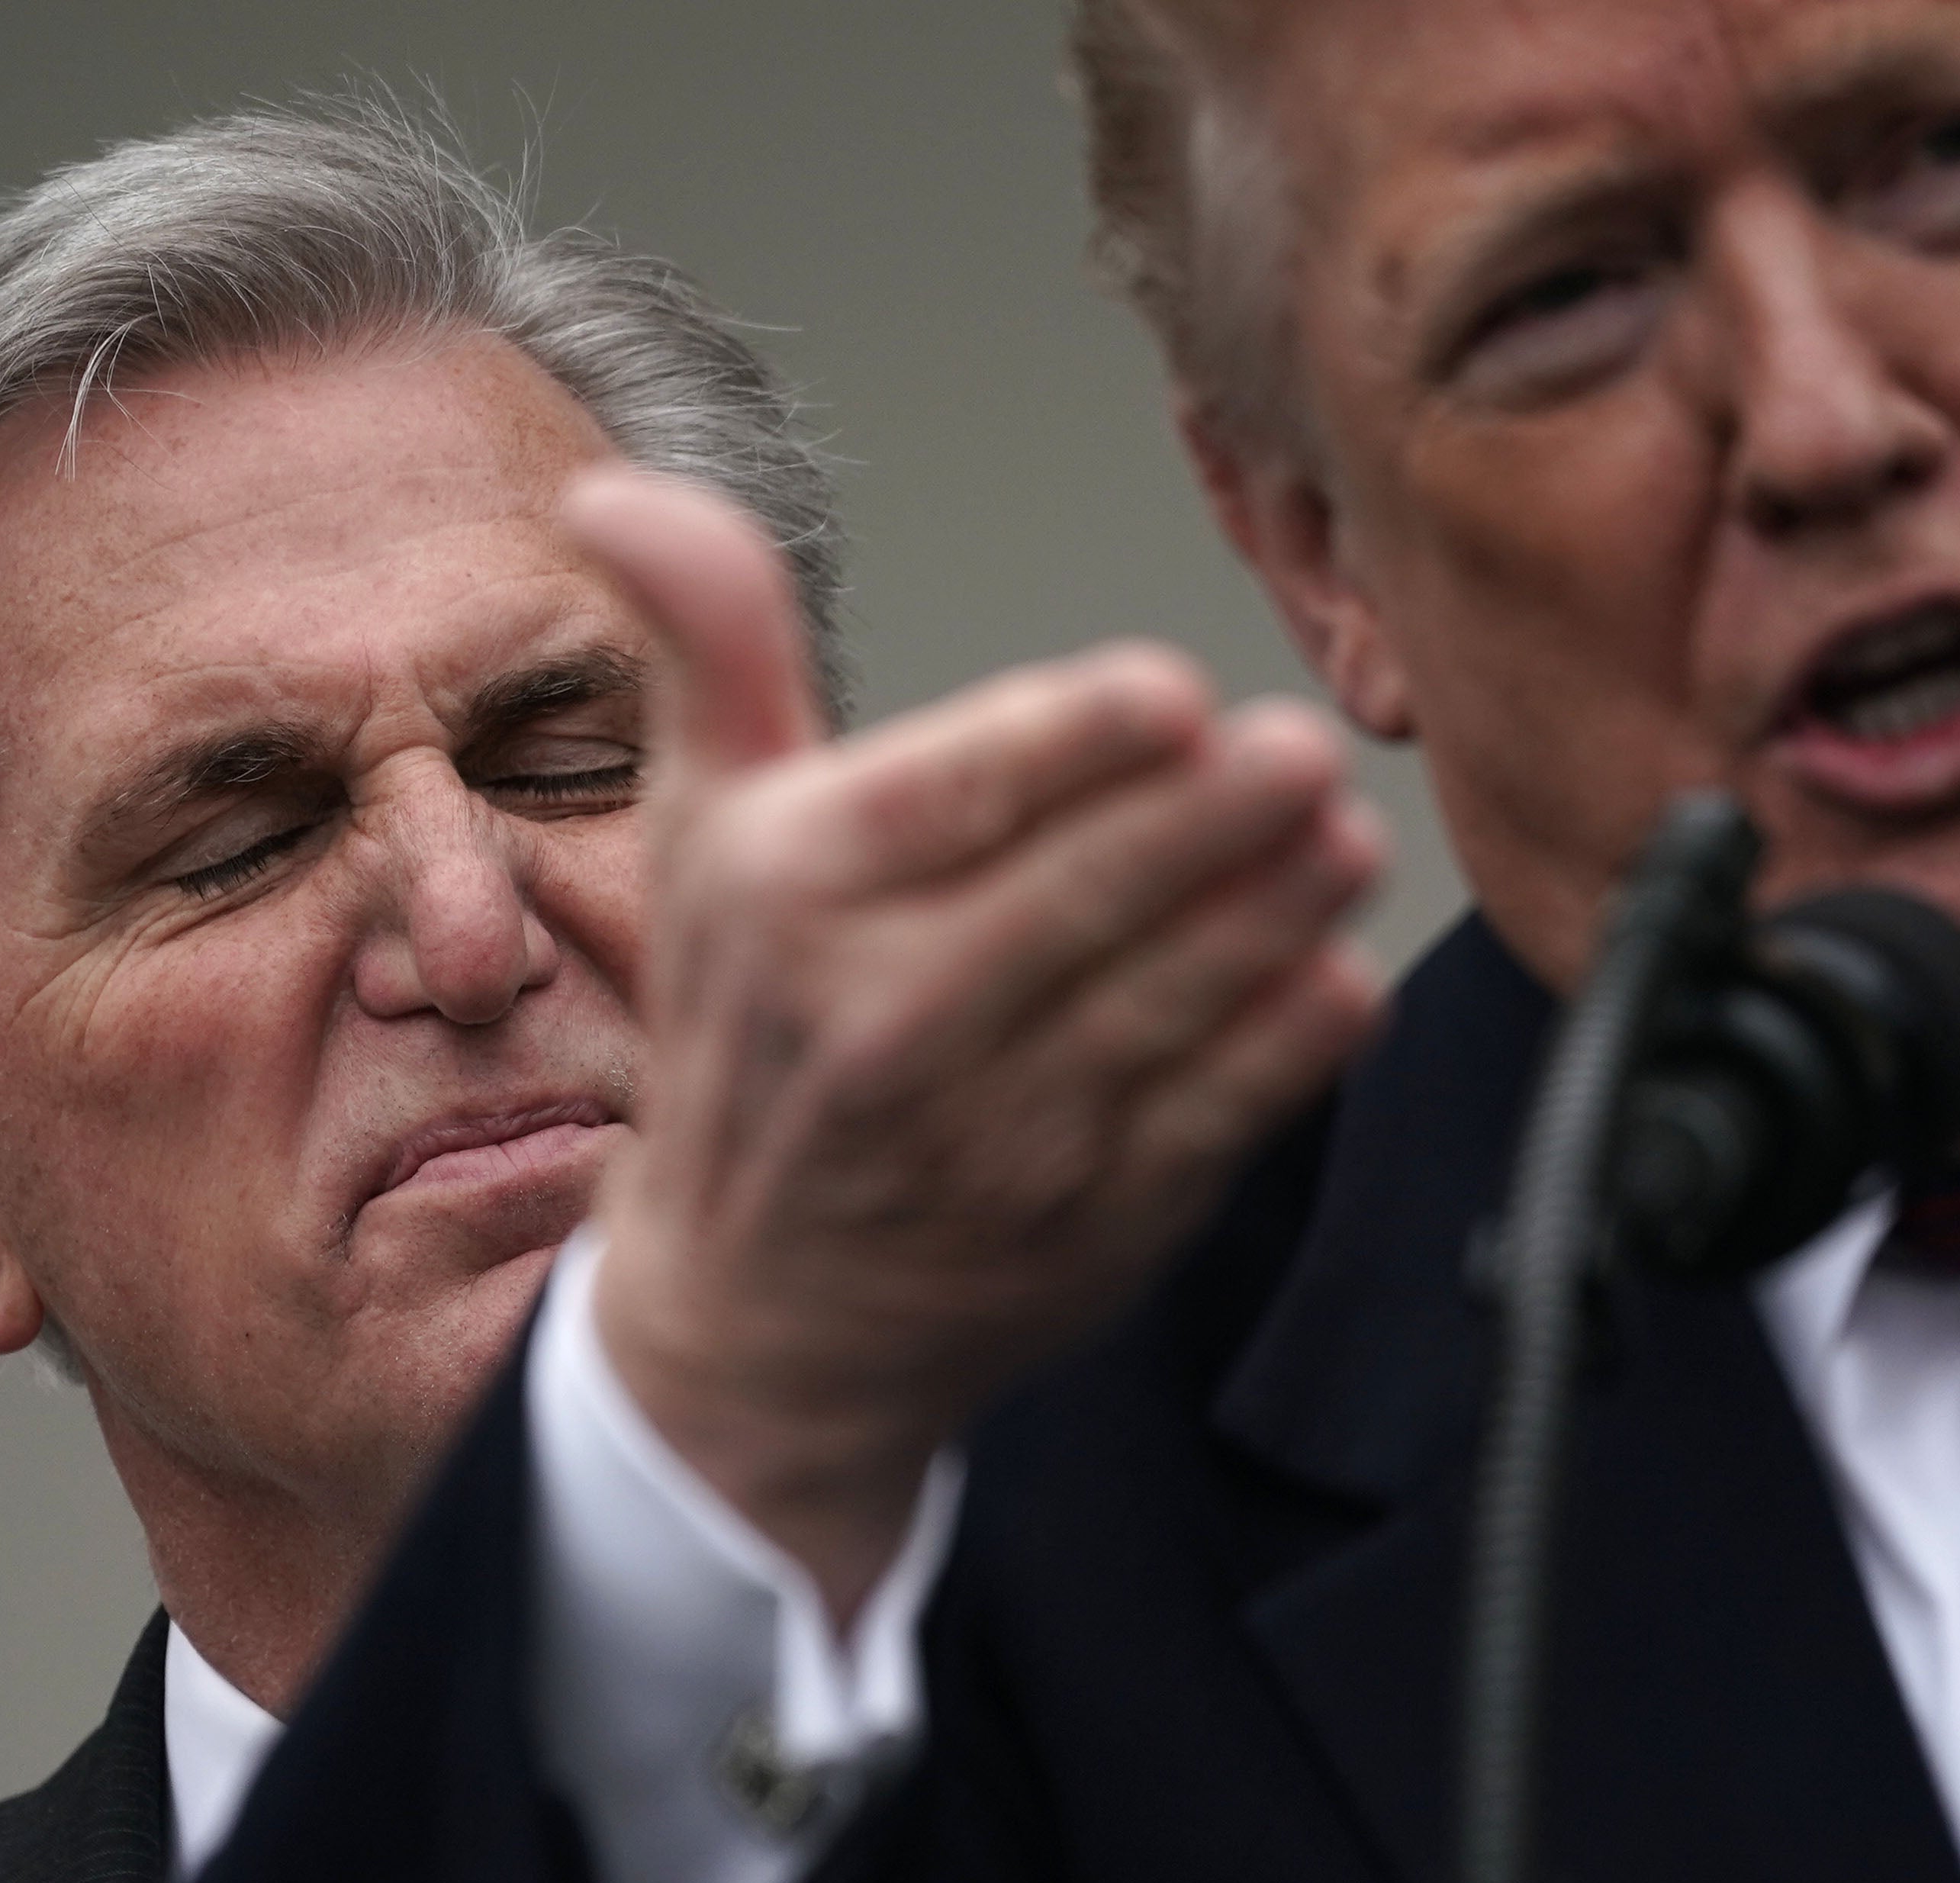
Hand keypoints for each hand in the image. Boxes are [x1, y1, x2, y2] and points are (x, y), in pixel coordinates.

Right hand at [571, 473, 1385, 1618]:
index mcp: (786, 899)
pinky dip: (1285, 1050)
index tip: (1170, 693)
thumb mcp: (700, 830)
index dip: (1081, 737)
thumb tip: (615, 490)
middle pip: (1083, 893)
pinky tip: (1339, 979)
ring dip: (1274, 914)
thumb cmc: (748, 1035)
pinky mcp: (1087, 1222)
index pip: (958, 790)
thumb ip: (709, 648)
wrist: (758, 1315)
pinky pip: (1210, 1118)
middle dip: (1213, 818)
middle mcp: (881, 1021)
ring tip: (1344, 839)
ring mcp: (990, 1135)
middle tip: (1301, 749)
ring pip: (1165, 1000)